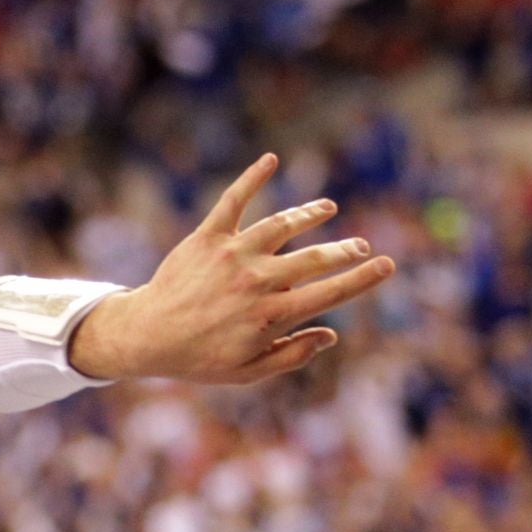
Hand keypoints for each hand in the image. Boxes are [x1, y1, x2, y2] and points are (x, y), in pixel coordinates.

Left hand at [70, 154, 393, 383]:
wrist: (144, 335)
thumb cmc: (197, 357)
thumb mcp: (246, 371)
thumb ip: (290, 355)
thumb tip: (331, 334)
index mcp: (271, 315)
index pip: (331, 293)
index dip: (363, 278)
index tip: (387, 265)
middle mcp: (257, 281)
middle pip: (314, 258)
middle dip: (344, 250)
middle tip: (359, 245)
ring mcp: (232, 256)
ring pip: (282, 225)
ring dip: (310, 213)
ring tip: (327, 208)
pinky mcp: (206, 238)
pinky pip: (233, 202)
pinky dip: (252, 178)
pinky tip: (271, 159)